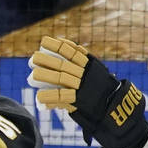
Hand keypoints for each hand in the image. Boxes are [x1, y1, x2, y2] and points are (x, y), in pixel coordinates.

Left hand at [28, 36, 147, 147]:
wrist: (114, 106)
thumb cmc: (102, 89)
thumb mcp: (95, 72)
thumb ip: (83, 65)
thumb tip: (67, 57)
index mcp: (89, 65)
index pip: (72, 51)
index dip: (58, 45)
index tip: (44, 42)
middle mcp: (85, 74)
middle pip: (63, 64)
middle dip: (46, 60)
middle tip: (33, 58)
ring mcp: (82, 87)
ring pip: (61, 78)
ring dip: (45, 75)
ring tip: (32, 74)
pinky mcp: (80, 100)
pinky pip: (62, 97)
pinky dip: (50, 97)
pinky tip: (39, 96)